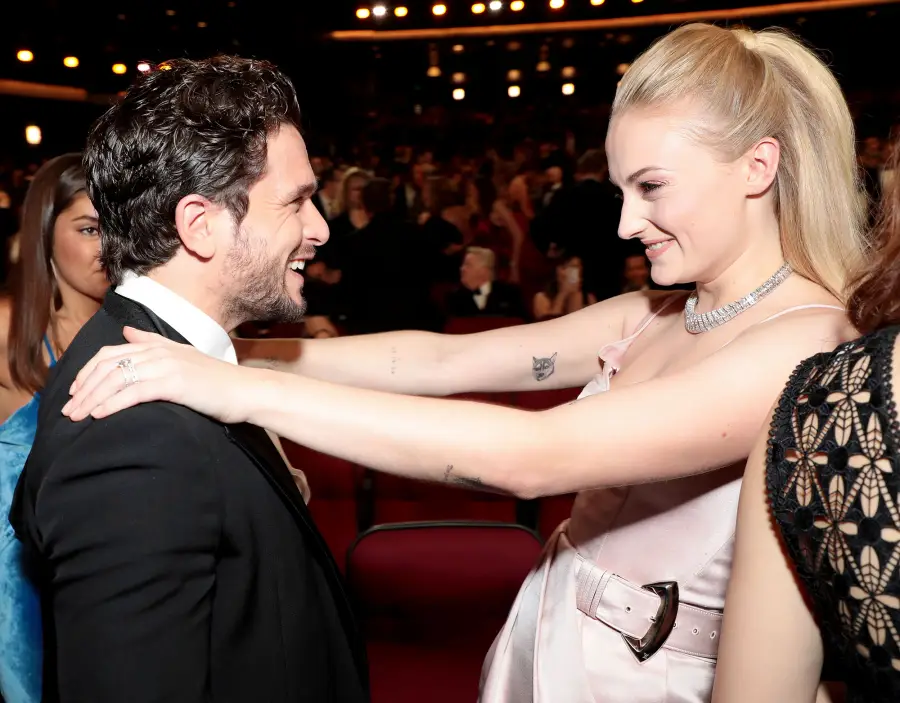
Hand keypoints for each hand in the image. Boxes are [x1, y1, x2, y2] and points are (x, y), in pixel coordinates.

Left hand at [62, 327, 247, 423]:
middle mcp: (158, 351)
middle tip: (69, 410)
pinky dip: (113, 403)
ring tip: (78, 417)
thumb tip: (127, 332)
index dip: (88, 372)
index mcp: (158, 345)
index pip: (111, 353)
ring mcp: (166, 366)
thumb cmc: (217, 381)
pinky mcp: (174, 383)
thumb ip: (153, 343)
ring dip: (92, 399)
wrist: (245, 391)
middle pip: (108, 365)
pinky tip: (100, 416)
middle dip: (84, 388)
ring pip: (116, 379)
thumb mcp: (183, 356)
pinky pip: (134, 392)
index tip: (76, 392)